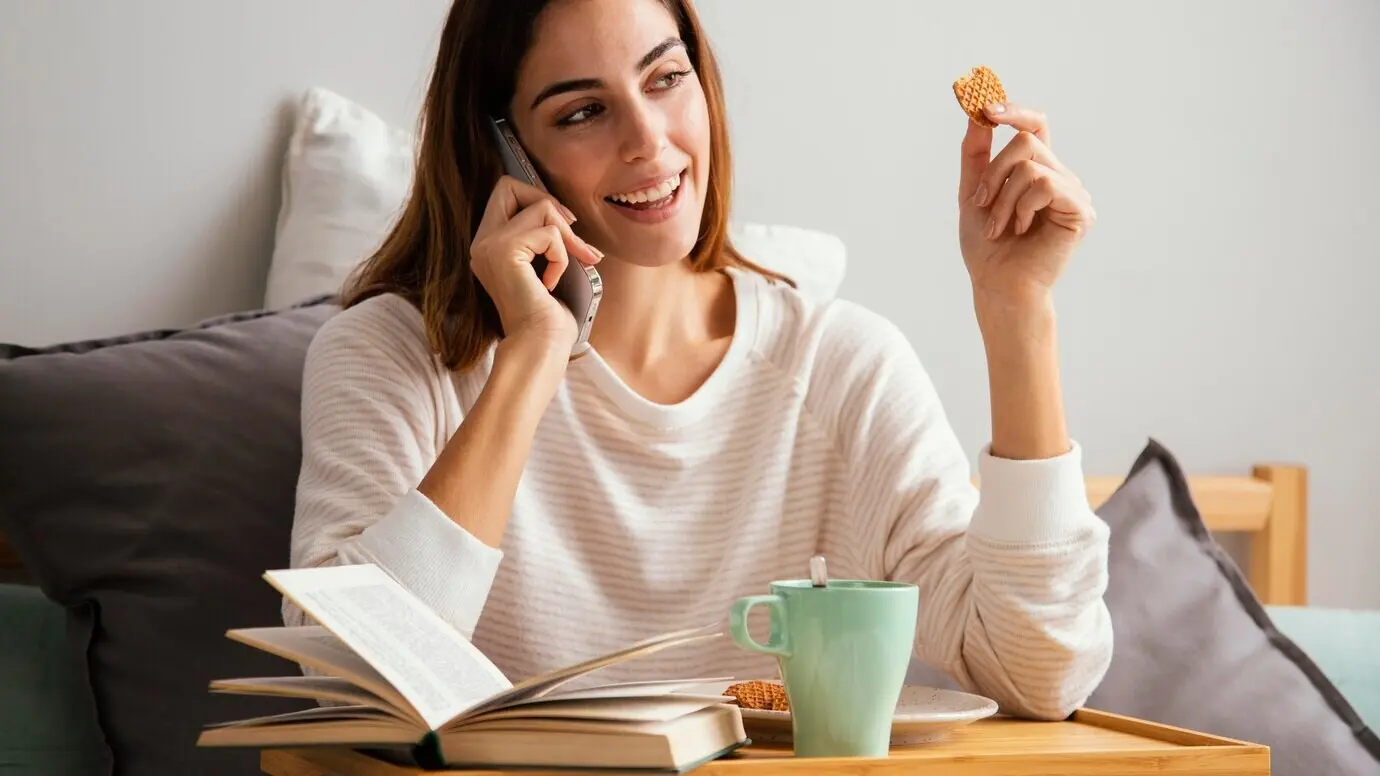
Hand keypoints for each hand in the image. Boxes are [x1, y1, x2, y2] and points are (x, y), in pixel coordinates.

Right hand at [470, 175, 603, 348]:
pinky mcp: (504, 253)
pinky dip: (562, 258)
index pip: (504, 191)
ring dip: (566, 238)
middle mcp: (481, 242)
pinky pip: (549, 234)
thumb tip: (567, 215)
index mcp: (487, 244)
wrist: (540, 347)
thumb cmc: (548, 318)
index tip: (562, 228)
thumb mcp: (546, 266)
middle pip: (511, 186)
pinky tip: (550, 284)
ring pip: (540, 207)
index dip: (536, 199)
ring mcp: (489, 246)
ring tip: (568, 268)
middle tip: (572, 239)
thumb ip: (544, 238)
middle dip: (549, 206)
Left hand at [957, 104, 1094, 311]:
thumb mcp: (973, 192)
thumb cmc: (987, 246)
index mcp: (1037, 170)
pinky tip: (1020, 229)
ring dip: (1003, 198)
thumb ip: (976, 153)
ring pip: (1032, 164)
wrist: (997, 284)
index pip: (1035, 126)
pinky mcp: (1081, 211)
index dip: (1015, 111)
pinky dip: (1022, 206)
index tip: (986, 107)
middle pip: (1026, 142)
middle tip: (981, 203)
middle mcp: (1060, 176)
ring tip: (999, 227)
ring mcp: (1073, 192)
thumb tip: (976, 112)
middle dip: (994, 173)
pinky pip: (1046, 184)